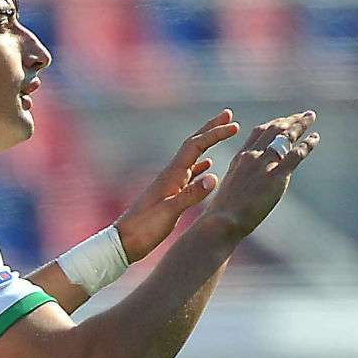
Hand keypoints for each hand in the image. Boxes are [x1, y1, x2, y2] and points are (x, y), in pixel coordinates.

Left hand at [111, 109, 237, 260]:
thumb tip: (215, 177)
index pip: (195, 146)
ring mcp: (169, 185)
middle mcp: (170, 176)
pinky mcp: (168, 196)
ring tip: (220, 134)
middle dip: (210, 129)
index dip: (214, 133)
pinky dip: (200, 167)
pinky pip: (188, 175)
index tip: (234, 125)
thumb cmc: (143, 229)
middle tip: (227, 114)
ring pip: (192, 158)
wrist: (123, 243)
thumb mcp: (169, 213)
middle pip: (192, 145)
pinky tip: (207, 169)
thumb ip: (190, 195)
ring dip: (208, 145)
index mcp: (171, 176)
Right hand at [196, 110, 319, 239]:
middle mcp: (252, 157)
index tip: (284, 121)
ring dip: (300, 124)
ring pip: (285, 136)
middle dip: (290, 120)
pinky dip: (308, 143)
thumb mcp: (230, 188)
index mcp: (239, 159)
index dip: (274, 124)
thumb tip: (251, 184)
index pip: (258, 133)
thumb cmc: (222, 213)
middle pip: (273, 129)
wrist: (222, 221)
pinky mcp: (277, 176)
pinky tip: (315, 138)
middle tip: (303, 115)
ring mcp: (264, 165)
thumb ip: (242, 179)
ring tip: (310, 117)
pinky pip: (296, 153)